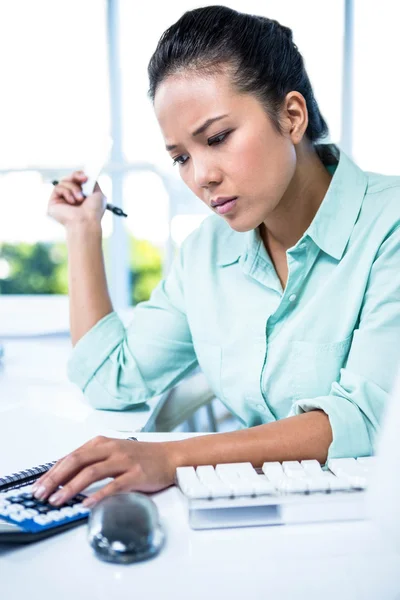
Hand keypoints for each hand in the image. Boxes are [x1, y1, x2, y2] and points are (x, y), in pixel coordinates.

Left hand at [31, 436, 177, 507]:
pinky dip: (98, 495)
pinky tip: (86, 504)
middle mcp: (111, 449)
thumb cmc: (141, 457)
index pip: (70, 456)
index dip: (51, 472)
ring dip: (72, 487)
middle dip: (55, 478)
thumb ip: (92, 461)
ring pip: (92, 472)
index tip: (37, 487)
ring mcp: (124, 461)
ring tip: (58, 500)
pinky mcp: (136, 474)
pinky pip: (114, 485)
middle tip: (41, 494)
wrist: (170, 457)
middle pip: (77, 461)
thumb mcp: (113, 453)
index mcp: (102, 443)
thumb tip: (64, 479)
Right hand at [47, 171, 105, 227]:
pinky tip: (71, 202)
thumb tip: (87, 175)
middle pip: (68, 178)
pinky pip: (58, 188)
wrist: (86, 221)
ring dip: (74, 188)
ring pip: (64, 182)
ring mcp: (60, 200)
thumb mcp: (98, 194)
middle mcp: (70, 198)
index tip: (86, 177)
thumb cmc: (94, 211)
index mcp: (80, 197)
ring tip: (80, 199)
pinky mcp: (53, 202)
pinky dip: (67, 192)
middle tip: (84, 179)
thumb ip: (92, 184)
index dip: (79, 175)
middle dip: (76, 176)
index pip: (76, 181)